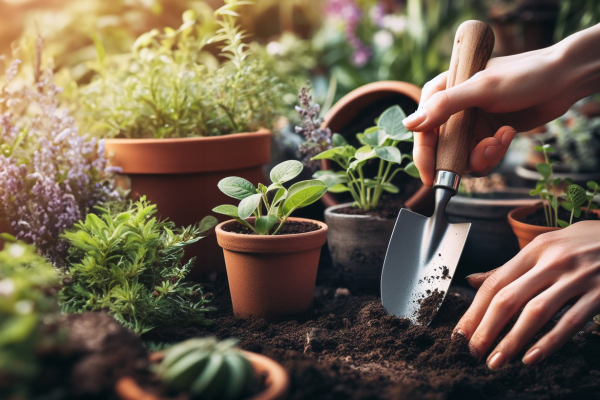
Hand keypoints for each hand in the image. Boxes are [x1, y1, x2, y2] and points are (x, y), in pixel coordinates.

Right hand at [403, 24, 599, 185]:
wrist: (562, 79)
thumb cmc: (523, 75)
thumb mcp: (481, 89)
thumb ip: (444, 106)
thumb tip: (410, 125)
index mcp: (441, 91)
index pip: (422, 129)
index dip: (424, 155)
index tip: (430, 178)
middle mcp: (451, 109)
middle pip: (441, 148)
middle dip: (462, 157)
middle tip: (483, 154)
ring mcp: (469, 123)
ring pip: (462, 157)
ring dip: (483, 155)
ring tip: (500, 139)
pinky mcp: (485, 134)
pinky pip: (481, 156)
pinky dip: (494, 152)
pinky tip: (507, 134)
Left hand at [454, 221, 599, 368]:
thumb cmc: (582, 244)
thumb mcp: (544, 247)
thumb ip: (509, 268)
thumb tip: (472, 281)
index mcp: (534, 250)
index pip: (495, 283)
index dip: (475, 311)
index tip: (461, 334)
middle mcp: (552, 262)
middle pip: (509, 299)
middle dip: (486, 329)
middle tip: (473, 352)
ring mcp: (577, 278)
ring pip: (536, 312)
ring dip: (512, 340)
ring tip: (496, 361)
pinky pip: (570, 322)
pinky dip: (549, 342)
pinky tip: (531, 357)